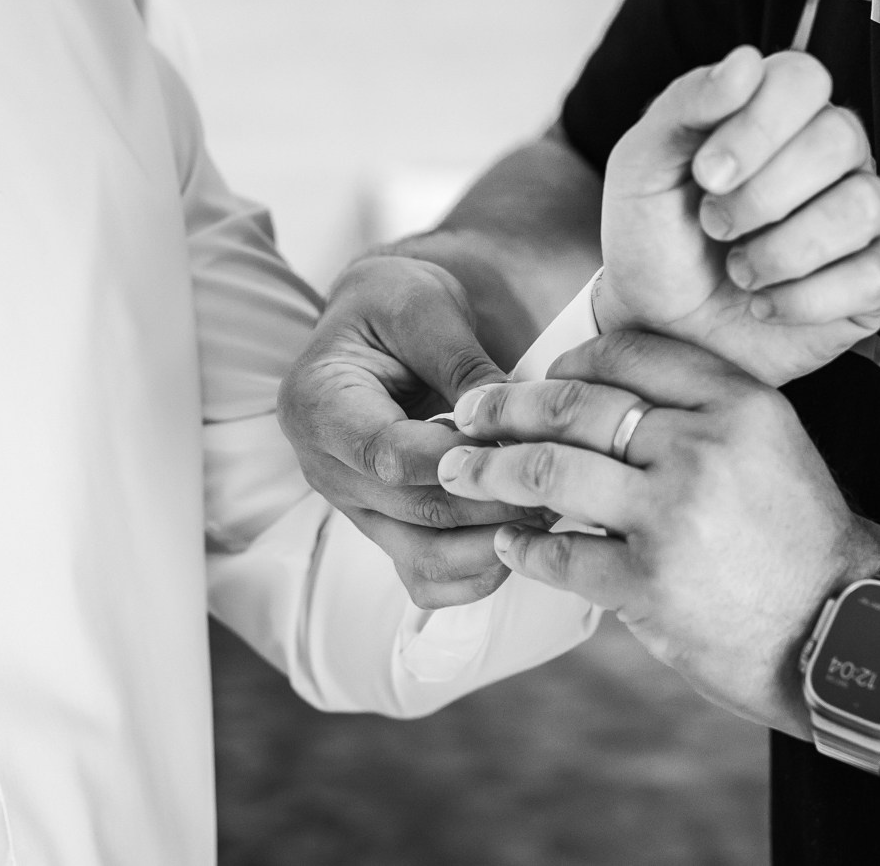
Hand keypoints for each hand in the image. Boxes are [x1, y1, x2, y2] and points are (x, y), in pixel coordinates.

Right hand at [277, 254, 543, 606]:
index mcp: (317, 404)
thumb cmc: (397, 301)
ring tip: (549, 514)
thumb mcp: (426, 307)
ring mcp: (354, 506)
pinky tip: (522, 539)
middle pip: (412, 512)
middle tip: (561, 488)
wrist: (381, 321)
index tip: (524, 453)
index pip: (388, 455)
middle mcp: (324, 467)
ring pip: (421, 560)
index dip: (461, 463)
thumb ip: (461, 363)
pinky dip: (477, 573)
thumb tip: (510, 418)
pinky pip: (426, 578)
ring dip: (492, 547)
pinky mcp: (386, 528)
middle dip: (492, 505)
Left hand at [435, 330, 879, 731]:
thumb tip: (597, 388)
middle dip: (506, 406)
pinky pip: (559, 552)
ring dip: (490, 469)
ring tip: (458, 472)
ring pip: (550, 469)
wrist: (846, 631)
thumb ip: (698, 411)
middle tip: (466, 413)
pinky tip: (507, 543)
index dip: (567, 360)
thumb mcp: (769, 446)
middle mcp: (704, 446)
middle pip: (575, 405)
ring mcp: (674, 515)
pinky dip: (522, 546)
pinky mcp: (651, 582)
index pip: (627, 353)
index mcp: (737, 402)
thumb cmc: (799, 539)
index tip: (536, 375)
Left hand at [597, 46, 879, 385]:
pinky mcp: (875, 279)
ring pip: (864, 206)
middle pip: (840, 138)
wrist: (655, 325)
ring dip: (785, 249)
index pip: (803, 78)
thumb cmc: (654, 238)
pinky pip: (877, 274)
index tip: (706, 174)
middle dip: (763, 193)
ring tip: (739, 269)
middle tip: (713, 224)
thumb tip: (745, 61)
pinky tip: (764, 303)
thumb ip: (685, 105)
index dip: (758, 125)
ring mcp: (860, 215)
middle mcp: (831, 154)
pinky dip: (808, 298)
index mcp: (777, 112)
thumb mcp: (642, 165)